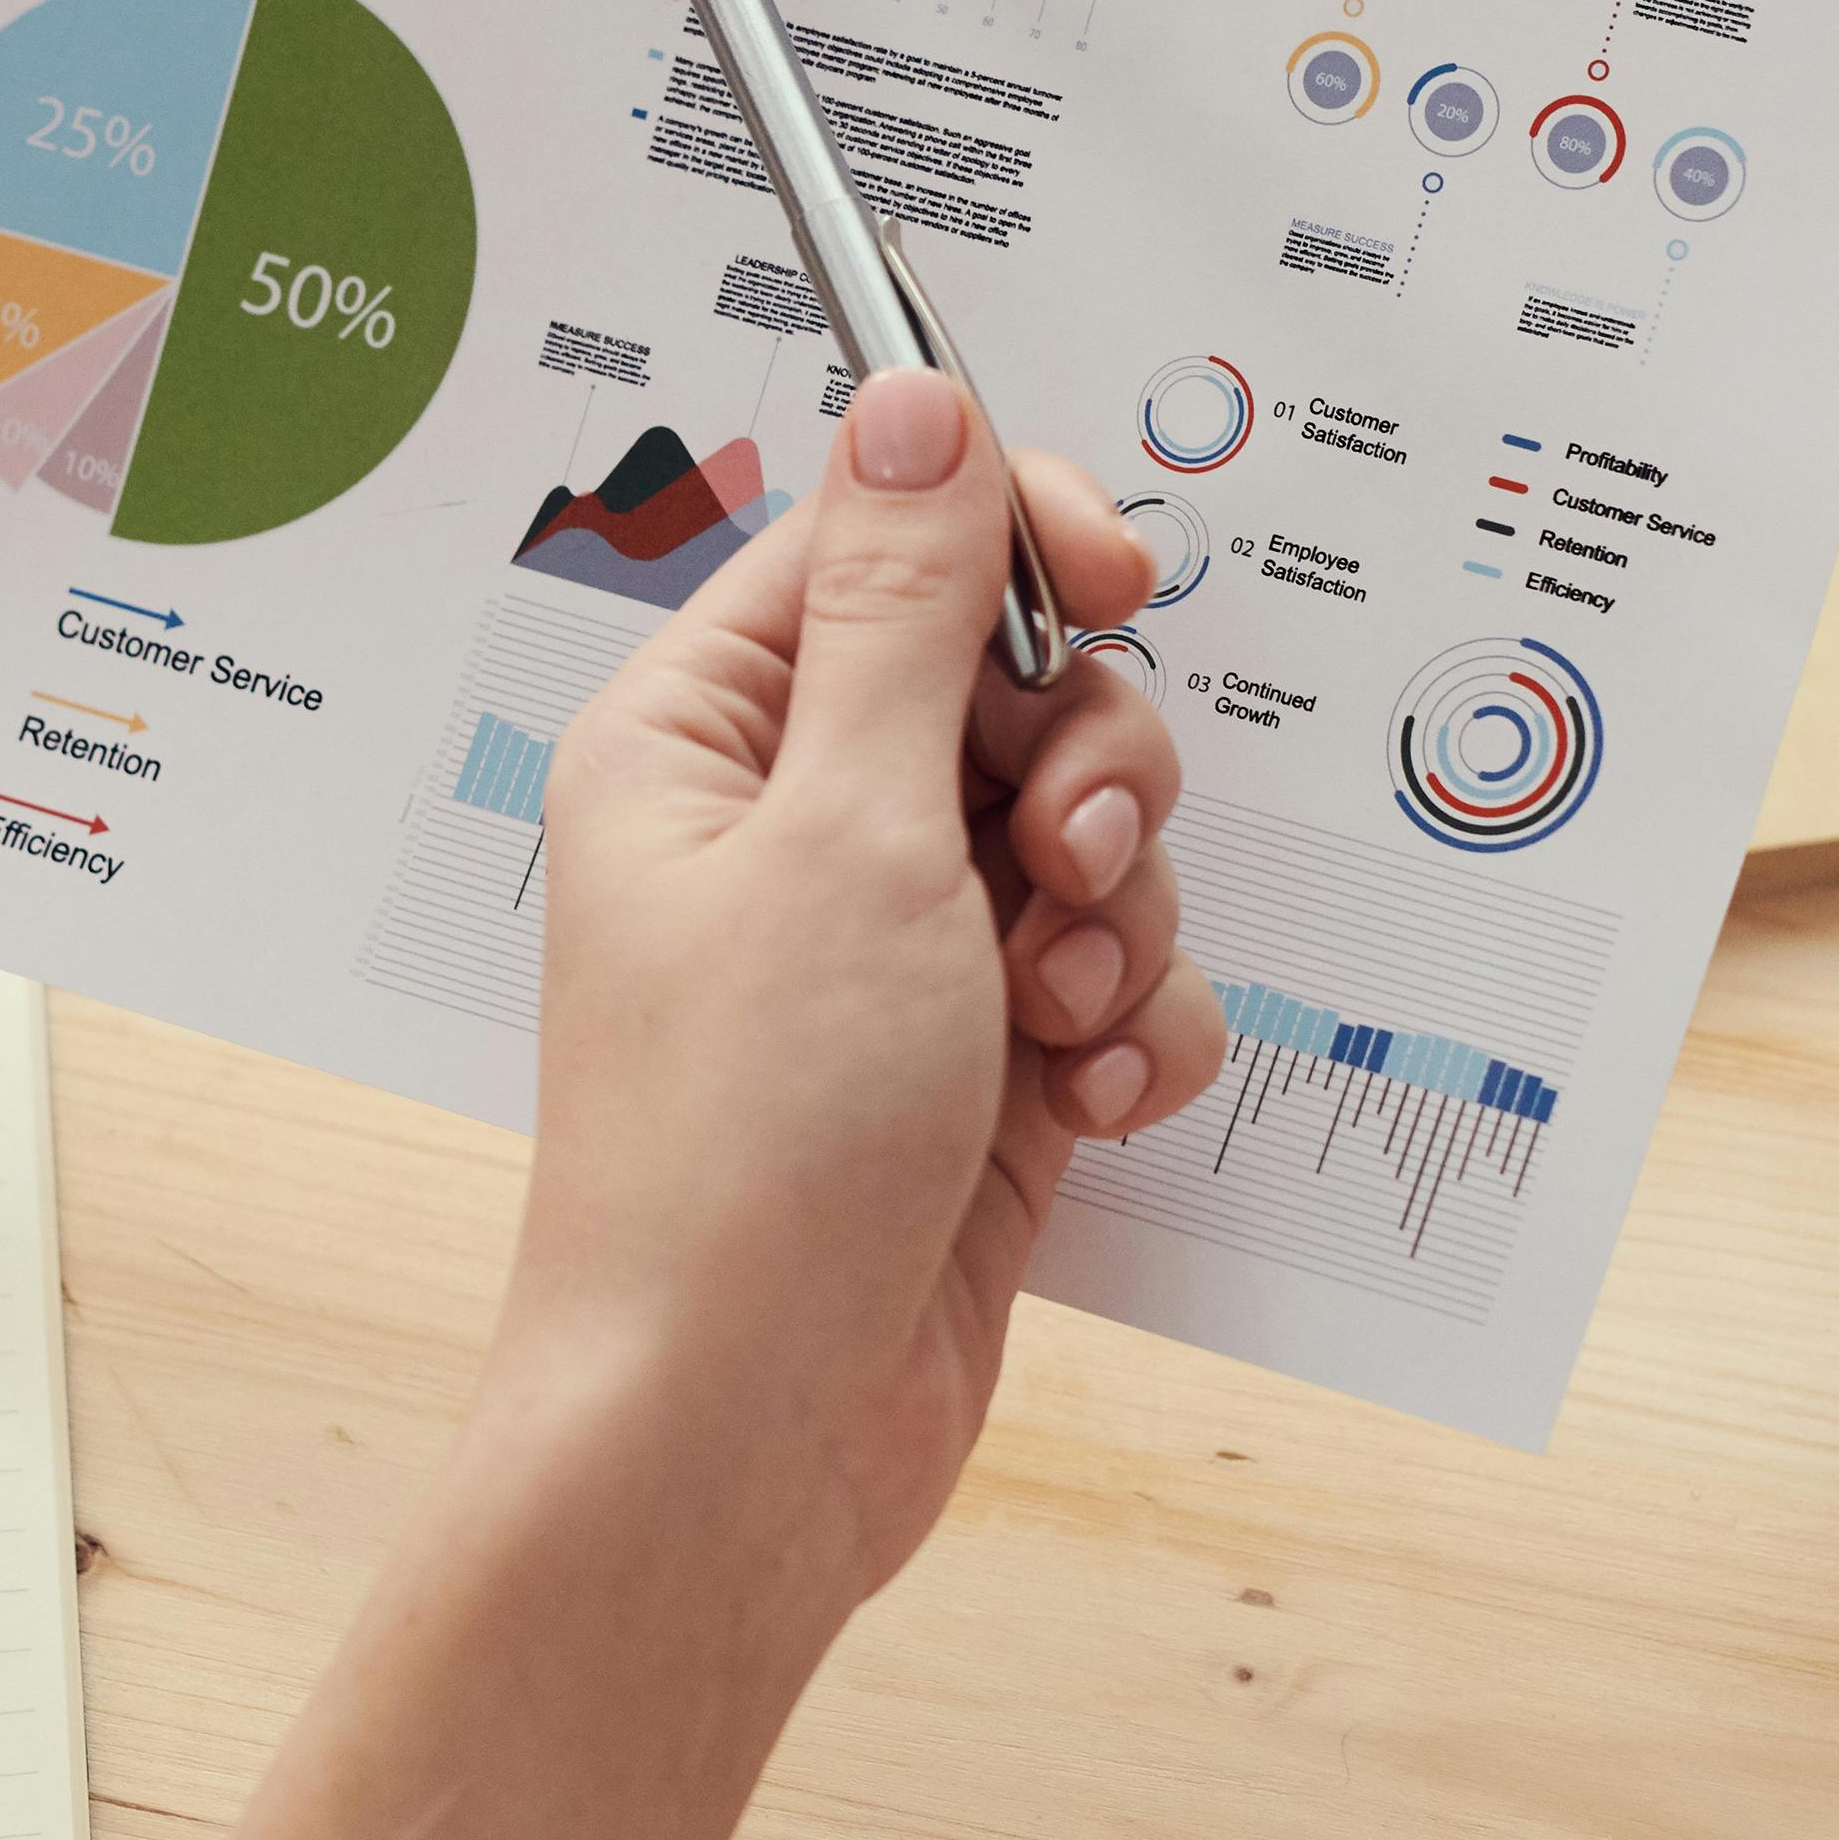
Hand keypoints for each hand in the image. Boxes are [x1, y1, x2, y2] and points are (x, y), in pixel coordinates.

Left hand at [510, 368, 1227, 1638]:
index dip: (1016, 543)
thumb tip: (915, 398)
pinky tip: (1090, 1107)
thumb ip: (905, 610)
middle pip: (1016, 685)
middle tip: (1056, 862)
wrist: (741, 1441)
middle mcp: (790, 829)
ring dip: (1115, 916)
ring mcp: (889, 955)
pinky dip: (1132, 1031)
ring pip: (1086, 839)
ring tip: (1055, 1020)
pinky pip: (1113, 983)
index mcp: (706, 736)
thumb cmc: (742, 1152)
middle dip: (1087, 768)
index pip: (883, 544)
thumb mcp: (844, 834)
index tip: (1114, 581)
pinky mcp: (973, 1070)